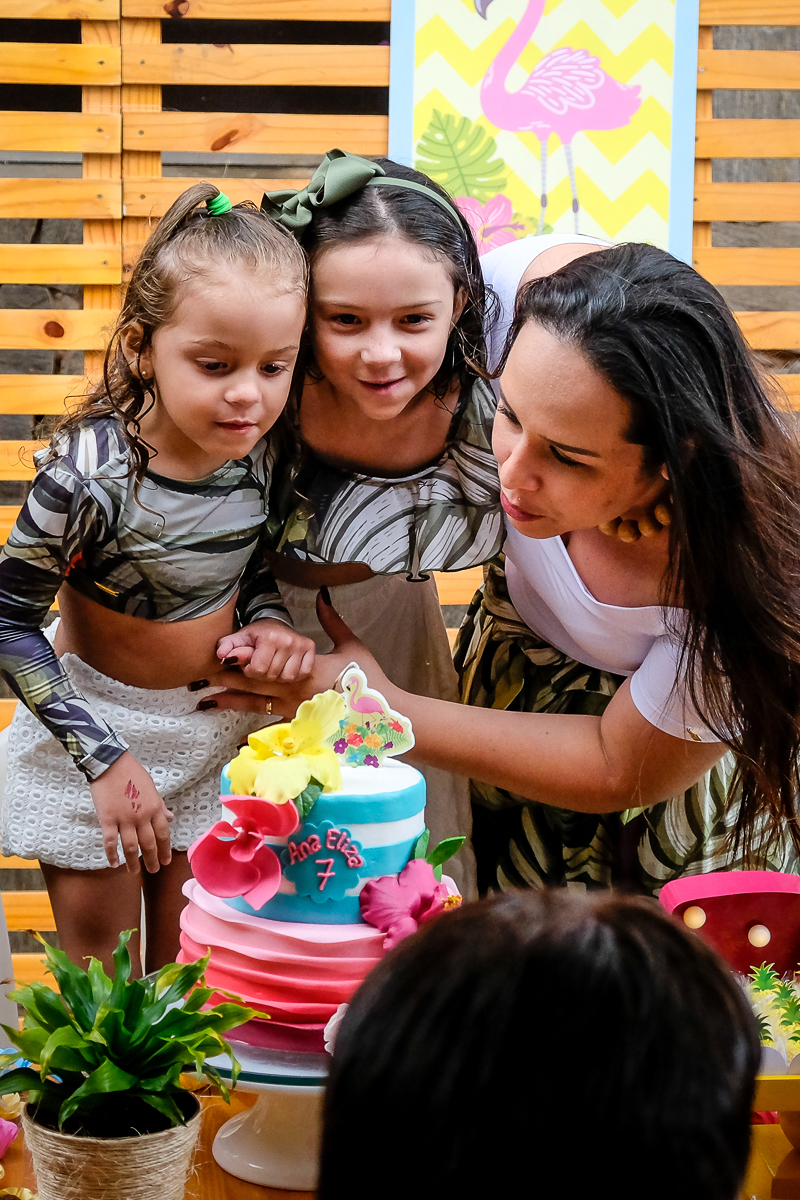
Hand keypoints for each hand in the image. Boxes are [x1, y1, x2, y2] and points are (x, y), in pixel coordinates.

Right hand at [89, 752, 173, 873]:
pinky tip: (114, 864)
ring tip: (135, 872)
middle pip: (149, 844)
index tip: (165, 861)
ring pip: (131, 847)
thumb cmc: (133, 773)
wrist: (111, 764)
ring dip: (134, 862)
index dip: (165, 849)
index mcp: (155, 808)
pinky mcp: (108, 820)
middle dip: (152, 860)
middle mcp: (142, 817)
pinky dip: (112, 854)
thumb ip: (160, 805)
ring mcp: (125, 820)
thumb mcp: (152, 788)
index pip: (163, 834)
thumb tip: (170, 817)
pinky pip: (111, 841)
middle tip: (154, 870)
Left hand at [206, 592, 382, 718]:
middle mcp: (292, 690)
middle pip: (251, 683)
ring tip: (205, 701)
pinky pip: (270, 727)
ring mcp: (294, 710)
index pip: (265, 662)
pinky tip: (235, 741)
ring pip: (255, 705)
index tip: (219, 653)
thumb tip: (321, 597)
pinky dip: (252, 734)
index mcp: (302, 668)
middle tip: (196, 676)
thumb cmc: (367, 679)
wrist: (380, 713)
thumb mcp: (350, 645)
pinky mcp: (300, 724)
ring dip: (229, 702)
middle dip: (223, 679)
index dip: (239, 658)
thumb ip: (332, 622)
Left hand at [216, 619, 315, 681]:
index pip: (258, 670)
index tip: (250, 662)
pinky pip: (301, 674)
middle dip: (262, 674)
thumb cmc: (256, 635)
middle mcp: (288, 641)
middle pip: (272, 676)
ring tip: (273, 665)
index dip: (251, 670)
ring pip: (287, 678)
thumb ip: (228, 646)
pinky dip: (293, 674)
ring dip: (278, 676)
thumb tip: (222, 655)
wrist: (276, 624)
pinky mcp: (311, 649)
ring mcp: (301, 645)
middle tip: (261, 662)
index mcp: (269, 637)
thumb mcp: (240, 638)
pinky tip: (287, 666)